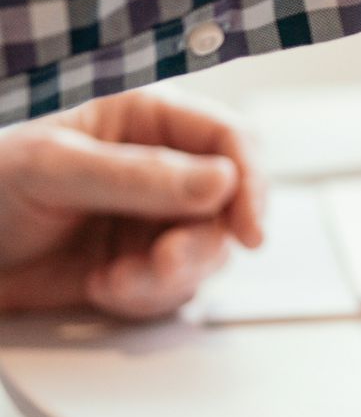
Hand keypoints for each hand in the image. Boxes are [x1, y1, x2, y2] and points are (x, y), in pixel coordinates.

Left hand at [0, 90, 265, 319]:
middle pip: (228, 205)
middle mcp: (162, 169)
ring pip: (205, 251)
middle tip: (164, 262)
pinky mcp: (136, 265)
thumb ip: (138, 174)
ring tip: (118, 280)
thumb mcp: (53, 167)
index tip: (247, 228)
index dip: (250, 181)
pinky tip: (103, 287)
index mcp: (148, 120)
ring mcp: (151, 220)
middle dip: (200, 242)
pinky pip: (172, 288)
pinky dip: (143, 296)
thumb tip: (221, 182)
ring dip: (169, 275)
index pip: (230, 140)